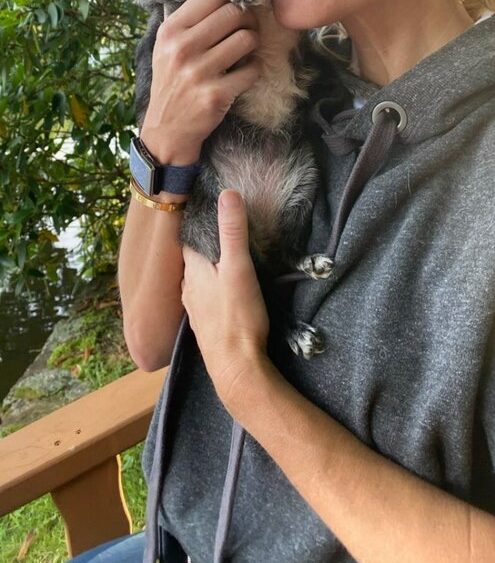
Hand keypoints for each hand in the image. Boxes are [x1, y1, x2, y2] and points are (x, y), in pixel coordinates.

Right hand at [141, 0, 260, 163]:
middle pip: (234, 13)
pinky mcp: (217, 94)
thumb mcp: (166, 46)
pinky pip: (253, 69)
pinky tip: (243, 72)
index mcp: (171, 30)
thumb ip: (189, 19)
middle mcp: (182, 48)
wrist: (167, 128)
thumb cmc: (172, 81)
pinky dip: (253, 69)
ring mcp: (200, 72)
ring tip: (246, 50)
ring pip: (247, 38)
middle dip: (247, 19)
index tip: (234, 8)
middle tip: (246, 29)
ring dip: (253, 43)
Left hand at [181, 189, 271, 414]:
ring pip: (195, 278)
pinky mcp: (204, 324)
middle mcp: (187, 286)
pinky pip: (203, 296)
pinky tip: (220, 289)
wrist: (236, 368)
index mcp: (193, 269)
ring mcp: (194, 308)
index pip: (188, 236)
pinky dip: (210, 286)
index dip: (197, 221)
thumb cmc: (237, 317)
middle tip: (217, 226)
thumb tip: (227, 194)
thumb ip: (233, 232)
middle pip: (191, 257)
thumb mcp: (239, 268)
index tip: (205, 204)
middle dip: (202, 243)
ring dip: (205, 266)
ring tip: (219, 254)